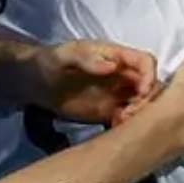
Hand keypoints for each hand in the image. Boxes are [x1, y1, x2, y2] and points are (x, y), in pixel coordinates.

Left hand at [31, 40, 156, 124]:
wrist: (33, 83)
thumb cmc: (48, 61)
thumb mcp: (63, 55)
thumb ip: (86, 58)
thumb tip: (111, 65)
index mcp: (115, 56)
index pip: (145, 62)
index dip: (150, 76)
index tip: (142, 92)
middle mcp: (121, 75)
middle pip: (150, 85)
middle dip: (148, 100)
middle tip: (129, 113)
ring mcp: (116, 94)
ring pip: (142, 104)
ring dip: (139, 114)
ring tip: (121, 120)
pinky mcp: (108, 111)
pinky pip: (128, 119)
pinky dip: (127, 125)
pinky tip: (113, 127)